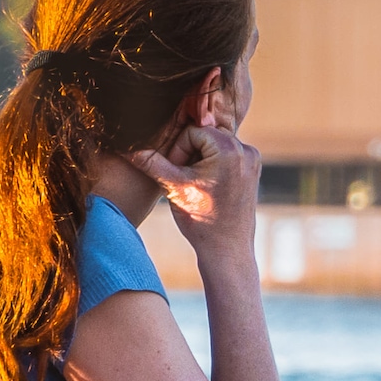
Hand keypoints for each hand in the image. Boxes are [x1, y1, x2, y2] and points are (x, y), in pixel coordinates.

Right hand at [136, 98, 261, 267]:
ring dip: (199, 161)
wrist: (226, 248)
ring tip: (194, 184)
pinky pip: (227, 157)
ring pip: (215, 146)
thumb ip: (151, 163)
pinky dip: (212, 166)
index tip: (176, 173)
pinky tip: (206, 187)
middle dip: (189, 154)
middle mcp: (245, 150)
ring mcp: (252, 160)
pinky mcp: (252, 171)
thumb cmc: (200, 219)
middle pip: (206, 136)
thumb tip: (128, 147)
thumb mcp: (171, 186)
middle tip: (184, 179)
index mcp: (228, 149)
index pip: (192, 132)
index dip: (178, 150)